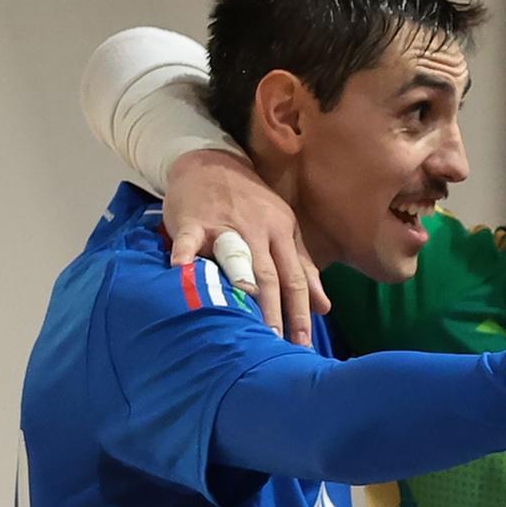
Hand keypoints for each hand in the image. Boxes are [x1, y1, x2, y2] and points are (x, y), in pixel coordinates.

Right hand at [164, 147, 322, 346]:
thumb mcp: (283, 230)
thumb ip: (303, 268)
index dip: (300, 312)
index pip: (295, 279)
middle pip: (269, 275)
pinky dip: (184, 253)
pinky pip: (189, 238)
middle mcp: (257, 230)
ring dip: (242, 284)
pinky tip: (181, 270)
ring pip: (237, 258)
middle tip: (274, 344)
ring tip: (243, 316)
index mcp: (281, 233)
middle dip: (274, 311)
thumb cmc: (250, 204)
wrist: (210, 162)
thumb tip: (324, 308)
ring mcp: (225, 224)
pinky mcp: (193, 219)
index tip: (302, 345)